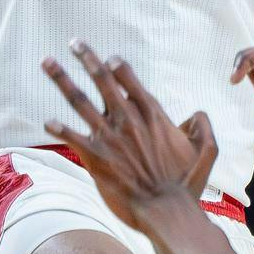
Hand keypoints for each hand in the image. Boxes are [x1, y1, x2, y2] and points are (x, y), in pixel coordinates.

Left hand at [42, 41, 218, 228]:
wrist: (166, 211)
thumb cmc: (186, 184)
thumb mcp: (207, 151)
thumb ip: (203, 127)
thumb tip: (196, 115)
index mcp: (151, 114)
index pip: (129, 80)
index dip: (118, 67)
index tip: (109, 59)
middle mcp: (127, 119)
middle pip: (102, 79)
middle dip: (86, 58)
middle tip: (74, 43)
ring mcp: (109, 136)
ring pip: (80, 100)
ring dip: (62, 79)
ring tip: (47, 61)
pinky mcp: (95, 157)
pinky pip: (72, 137)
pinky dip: (58, 128)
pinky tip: (46, 122)